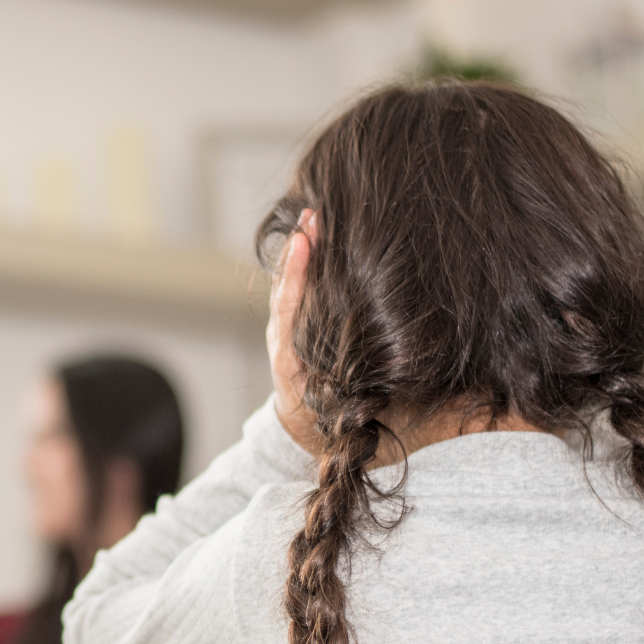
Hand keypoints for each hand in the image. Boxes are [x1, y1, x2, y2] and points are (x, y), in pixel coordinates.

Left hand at [267, 210, 318, 452]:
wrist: (300, 426)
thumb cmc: (319, 416)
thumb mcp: (325, 405)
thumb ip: (339, 388)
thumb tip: (359, 369)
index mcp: (289, 355)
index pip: (290, 306)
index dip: (296, 276)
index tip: (303, 244)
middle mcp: (284, 336)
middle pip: (287, 286)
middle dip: (298, 251)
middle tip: (311, 217)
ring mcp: (285, 328)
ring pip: (289, 283)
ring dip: (301, 250)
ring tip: (312, 217)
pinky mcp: (292, 323)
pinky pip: (295, 288)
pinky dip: (302, 262)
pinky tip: (313, 236)